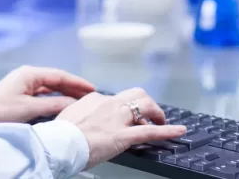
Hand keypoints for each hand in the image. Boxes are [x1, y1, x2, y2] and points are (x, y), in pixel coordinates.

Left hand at [0, 66, 94, 123]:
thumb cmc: (0, 111)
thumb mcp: (29, 108)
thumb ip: (53, 104)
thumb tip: (72, 102)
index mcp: (30, 74)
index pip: (60, 75)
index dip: (77, 82)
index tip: (91, 88)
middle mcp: (28, 76)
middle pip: (56, 80)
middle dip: (73, 87)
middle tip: (90, 94)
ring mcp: (24, 84)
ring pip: (50, 87)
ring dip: (65, 93)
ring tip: (81, 100)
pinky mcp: (21, 94)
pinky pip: (43, 94)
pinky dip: (55, 98)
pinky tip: (63, 104)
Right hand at [58, 88, 185, 168]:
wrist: (59, 144)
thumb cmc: (61, 134)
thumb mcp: (68, 115)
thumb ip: (80, 112)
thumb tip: (83, 116)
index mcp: (95, 99)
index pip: (117, 98)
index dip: (125, 109)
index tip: (126, 118)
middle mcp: (109, 103)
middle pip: (136, 94)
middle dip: (147, 104)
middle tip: (150, 115)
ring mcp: (117, 118)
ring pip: (145, 105)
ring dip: (157, 113)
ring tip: (162, 122)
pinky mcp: (123, 135)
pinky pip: (150, 131)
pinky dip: (168, 131)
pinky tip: (179, 131)